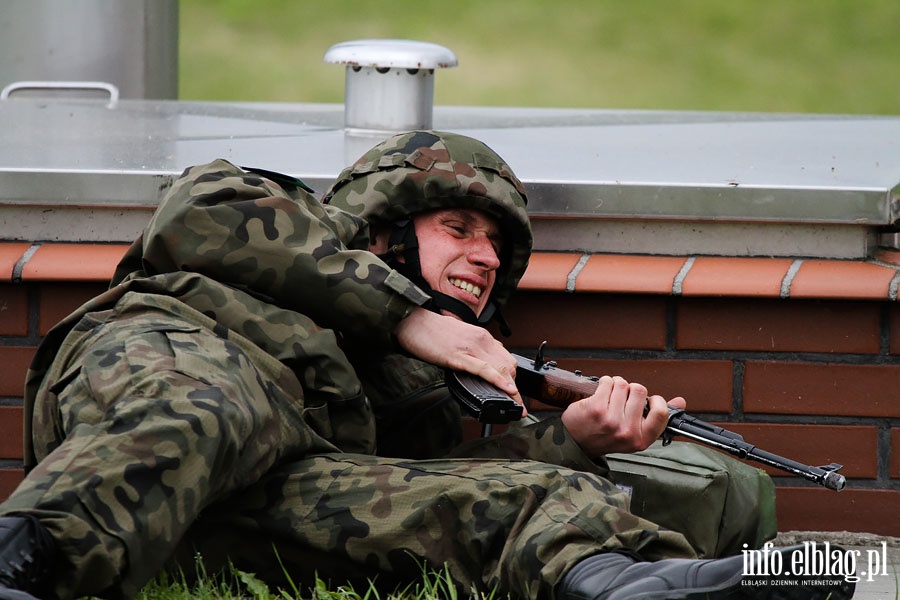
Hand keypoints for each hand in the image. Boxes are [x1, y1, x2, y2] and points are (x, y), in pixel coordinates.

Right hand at [394, 307, 525, 414]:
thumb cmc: (431, 330)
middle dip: (516, 388)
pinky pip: (484, 369)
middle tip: (518, 405)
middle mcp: (481, 340)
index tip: (517, 394)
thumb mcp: (459, 337)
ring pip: (501, 369)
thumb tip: (478, 363)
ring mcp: (471, 348)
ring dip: (513, 391)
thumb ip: (472, 348)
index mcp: (482, 336)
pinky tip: (509, 391)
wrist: (412, 322)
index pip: (506, 358)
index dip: (514, 378)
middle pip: (509, 366)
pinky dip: (499, 381)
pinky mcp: (458, 356)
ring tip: (518, 407)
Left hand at [560, 375, 685, 457]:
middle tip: (621, 400)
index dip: (656, 400)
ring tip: (609, 398)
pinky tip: (600, 393)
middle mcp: (627, 432)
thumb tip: (681, 401)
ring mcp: (611, 420)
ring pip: (623, 384)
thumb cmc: (607, 435)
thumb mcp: (635, 432)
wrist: (577, 442)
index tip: (648, 400)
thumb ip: (657, 416)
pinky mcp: (596, 408)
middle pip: (639, 390)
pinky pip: (608, 381)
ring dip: (616, 385)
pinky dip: (604, 383)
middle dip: (630, 390)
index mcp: (641, 439)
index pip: (661, 412)